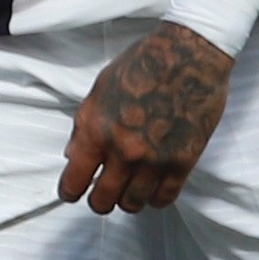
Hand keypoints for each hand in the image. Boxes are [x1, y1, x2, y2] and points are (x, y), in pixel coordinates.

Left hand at [61, 22, 232, 214]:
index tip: (72, 192)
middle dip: (98, 199)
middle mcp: (124, 151)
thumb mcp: (99, 91)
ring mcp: (155, 160)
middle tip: (101, 192)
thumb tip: (72, 156)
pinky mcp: (183, 162)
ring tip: (127, 188)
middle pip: (103, 201)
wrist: (189, 55)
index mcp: (97, 132)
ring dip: (126, 200)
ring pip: (133, 204)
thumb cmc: (141, 65)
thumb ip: (84, 127)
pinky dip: (154, 198)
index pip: (74, 182)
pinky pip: (164, 198)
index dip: (69, 191)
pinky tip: (151, 187)